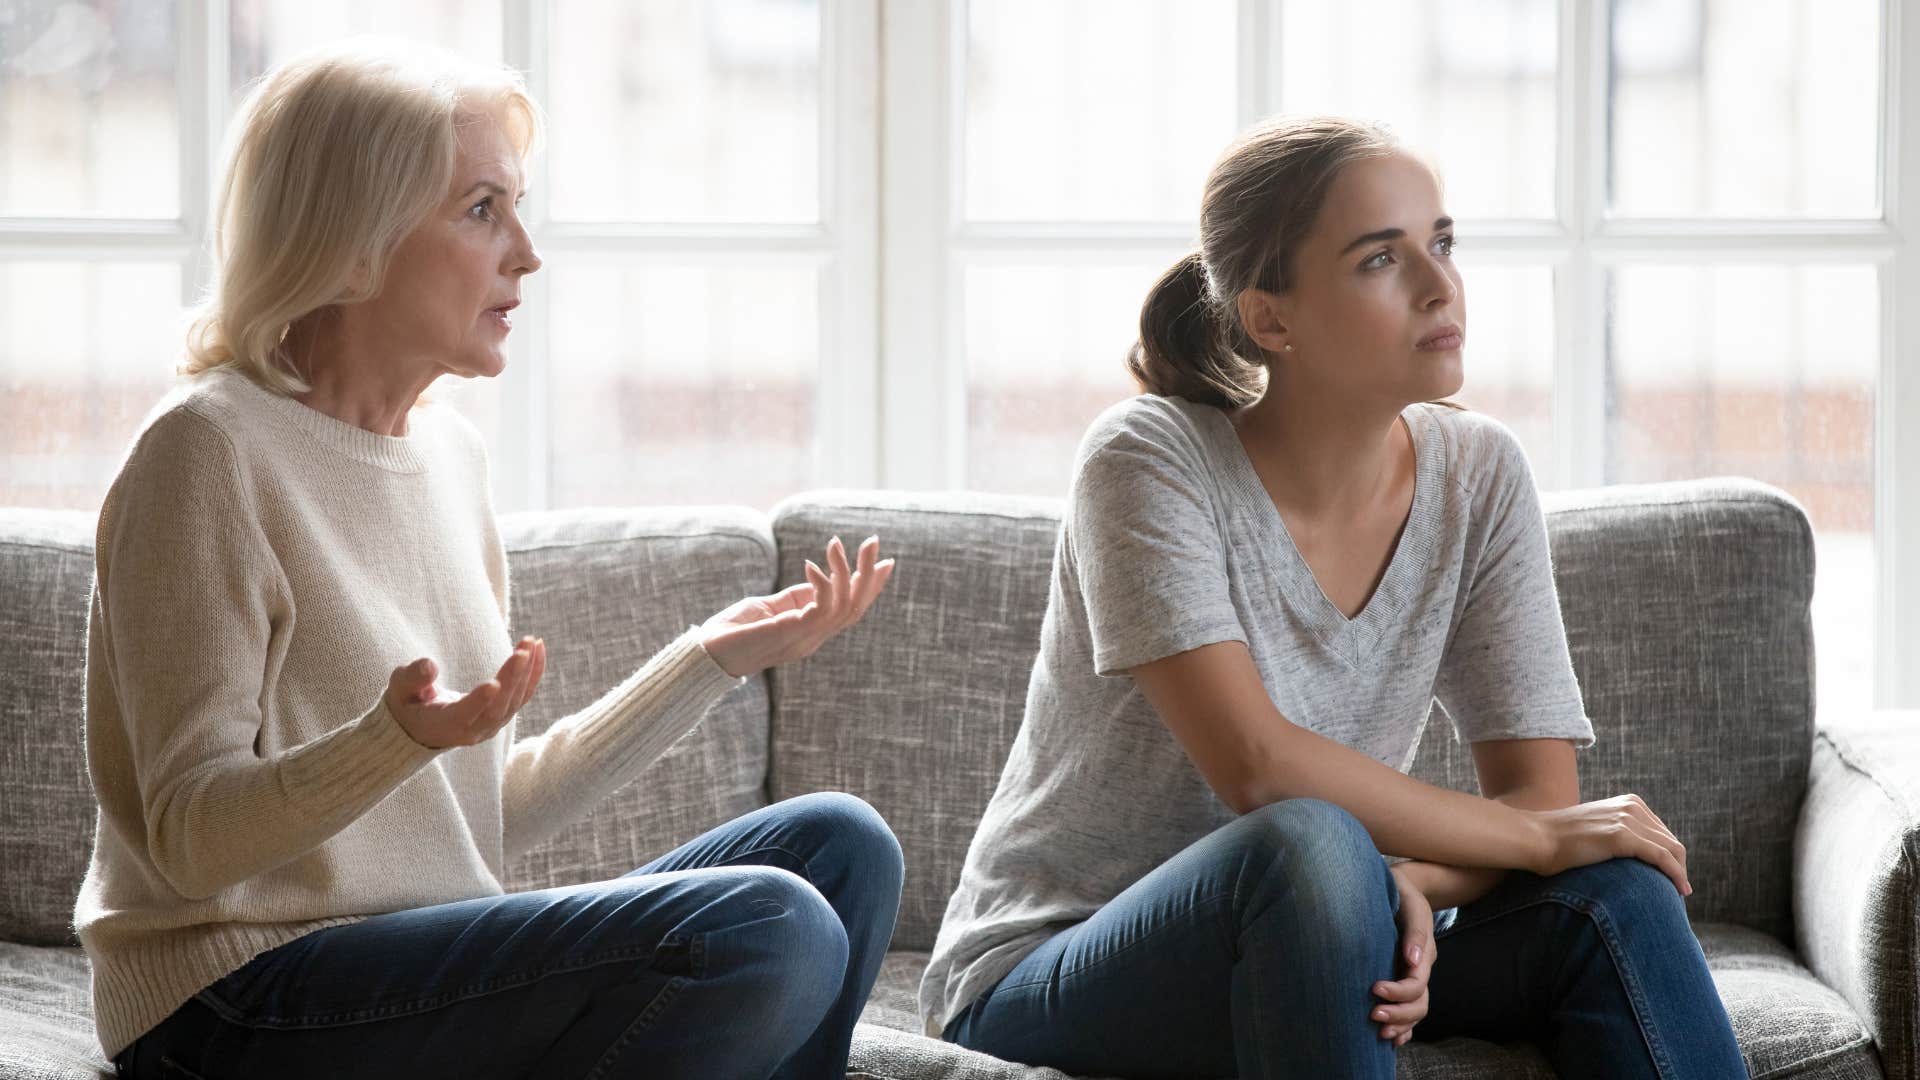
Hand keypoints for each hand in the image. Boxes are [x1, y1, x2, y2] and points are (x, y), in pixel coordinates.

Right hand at [385, 636, 546, 748]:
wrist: (421, 728)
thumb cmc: (407, 704)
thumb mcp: (400, 690)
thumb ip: (412, 678)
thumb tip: (429, 664)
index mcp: (444, 725)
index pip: (465, 715)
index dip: (479, 701)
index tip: (493, 683)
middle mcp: (472, 730)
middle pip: (497, 707)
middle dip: (512, 679)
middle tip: (523, 650)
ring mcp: (491, 725)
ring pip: (514, 701)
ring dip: (527, 672)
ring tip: (531, 642)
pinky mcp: (502, 715)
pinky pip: (522, 696)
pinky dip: (533, 673)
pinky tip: (538, 648)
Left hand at [699, 535, 895, 677]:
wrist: (707, 655)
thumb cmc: (734, 631)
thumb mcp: (771, 608)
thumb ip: (796, 598)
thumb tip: (818, 576)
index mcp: (812, 632)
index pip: (852, 610)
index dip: (871, 586)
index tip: (886, 561)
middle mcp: (814, 638)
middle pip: (856, 608)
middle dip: (869, 574)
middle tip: (873, 541)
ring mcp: (804, 639)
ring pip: (844, 607)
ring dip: (845, 572)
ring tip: (836, 543)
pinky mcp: (790, 634)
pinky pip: (820, 610)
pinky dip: (822, 585)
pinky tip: (811, 565)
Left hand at [1375, 865, 1435, 1047]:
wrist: (1402, 888)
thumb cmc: (1403, 893)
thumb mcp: (1411, 905)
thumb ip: (1415, 932)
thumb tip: (1413, 960)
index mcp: (1423, 955)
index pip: (1416, 984)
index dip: (1398, 992)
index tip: (1374, 988)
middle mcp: (1419, 969)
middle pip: (1419, 1004)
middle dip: (1399, 1014)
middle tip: (1374, 1016)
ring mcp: (1411, 976)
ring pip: (1415, 1011)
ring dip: (1401, 1024)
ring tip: (1380, 1032)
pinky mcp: (1401, 978)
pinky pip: (1408, 1008)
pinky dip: (1404, 1026)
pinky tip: (1392, 1038)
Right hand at [1530, 794, 1690, 895]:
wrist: (1535, 838)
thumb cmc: (1557, 841)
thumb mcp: (1594, 830)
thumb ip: (1615, 834)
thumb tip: (1629, 857)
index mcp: (1628, 803)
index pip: (1663, 832)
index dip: (1671, 856)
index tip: (1670, 878)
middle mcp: (1632, 806)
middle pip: (1672, 841)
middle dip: (1679, 866)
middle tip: (1677, 890)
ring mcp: (1627, 819)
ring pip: (1673, 850)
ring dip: (1680, 873)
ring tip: (1680, 893)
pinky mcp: (1623, 836)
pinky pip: (1663, 858)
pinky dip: (1676, 875)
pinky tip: (1681, 890)